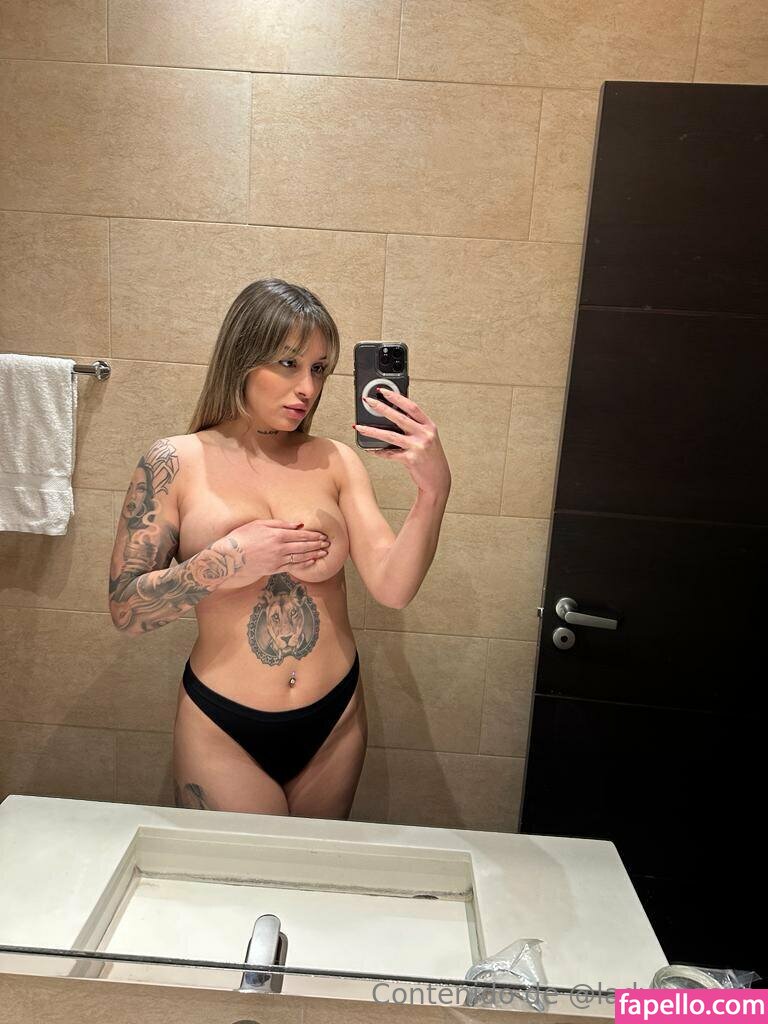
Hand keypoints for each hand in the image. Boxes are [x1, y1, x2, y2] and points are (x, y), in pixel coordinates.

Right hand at [214, 519, 328, 587]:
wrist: (230, 556)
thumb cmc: (243, 537)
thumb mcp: (259, 524)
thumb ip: (280, 524)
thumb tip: (298, 524)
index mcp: (277, 534)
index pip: (300, 535)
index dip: (313, 535)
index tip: (322, 535)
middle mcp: (280, 548)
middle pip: (303, 546)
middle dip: (317, 545)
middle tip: (327, 544)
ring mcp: (277, 560)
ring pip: (300, 557)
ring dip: (313, 554)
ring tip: (323, 553)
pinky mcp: (274, 569)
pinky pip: (292, 567)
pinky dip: (303, 564)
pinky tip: (311, 562)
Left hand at [353, 388, 450, 497]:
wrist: (438, 479)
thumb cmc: (431, 458)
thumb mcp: (428, 438)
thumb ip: (414, 427)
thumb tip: (393, 415)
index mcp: (429, 426)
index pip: (411, 407)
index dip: (397, 397)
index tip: (383, 391)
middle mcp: (424, 434)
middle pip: (399, 417)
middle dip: (381, 407)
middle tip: (367, 401)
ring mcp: (418, 447)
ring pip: (390, 435)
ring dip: (372, 430)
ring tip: (359, 426)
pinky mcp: (411, 459)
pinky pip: (389, 454)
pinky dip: (378, 451)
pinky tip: (370, 449)